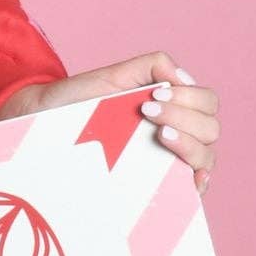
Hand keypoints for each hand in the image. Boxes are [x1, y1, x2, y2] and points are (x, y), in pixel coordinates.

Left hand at [0, 50, 218, 194]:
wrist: (43, 124)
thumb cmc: (78, 101)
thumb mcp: (114, 76)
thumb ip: (151, 66)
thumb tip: (182, 79)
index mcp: (172, 107)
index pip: (207, 103)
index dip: (190, 97)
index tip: (155, 94)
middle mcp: (177, 134)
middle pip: (211, 129)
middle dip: (185, 117)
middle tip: (148, 111)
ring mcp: (168, 161)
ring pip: (206, 156)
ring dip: (189, 143)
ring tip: (158, 135)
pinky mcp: (156, 185)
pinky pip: (191, 189)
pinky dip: (196, 180)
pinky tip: (185, 174)